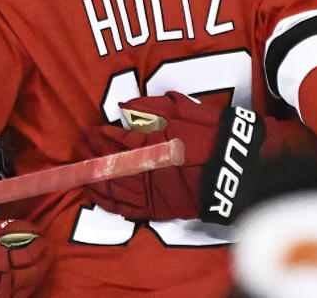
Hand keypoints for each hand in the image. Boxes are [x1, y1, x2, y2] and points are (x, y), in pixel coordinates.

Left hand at [80, 93, 222, 221]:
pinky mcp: (155, 209)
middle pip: (106, 163)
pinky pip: (122, 208)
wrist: (236, 168)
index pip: (114, 140)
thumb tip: (123, 107)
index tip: (91, 130)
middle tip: (80, 145)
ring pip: (109, 187)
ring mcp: (149, 192)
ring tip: (80, 167)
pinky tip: (94, 192)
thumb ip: (149, 107)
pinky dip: (105, 200)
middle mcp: (144, 169)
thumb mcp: (181, 109)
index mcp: (149, 144)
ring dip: (91, 176)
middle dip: (89, 153)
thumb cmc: (210, 134)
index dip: (99, 136)